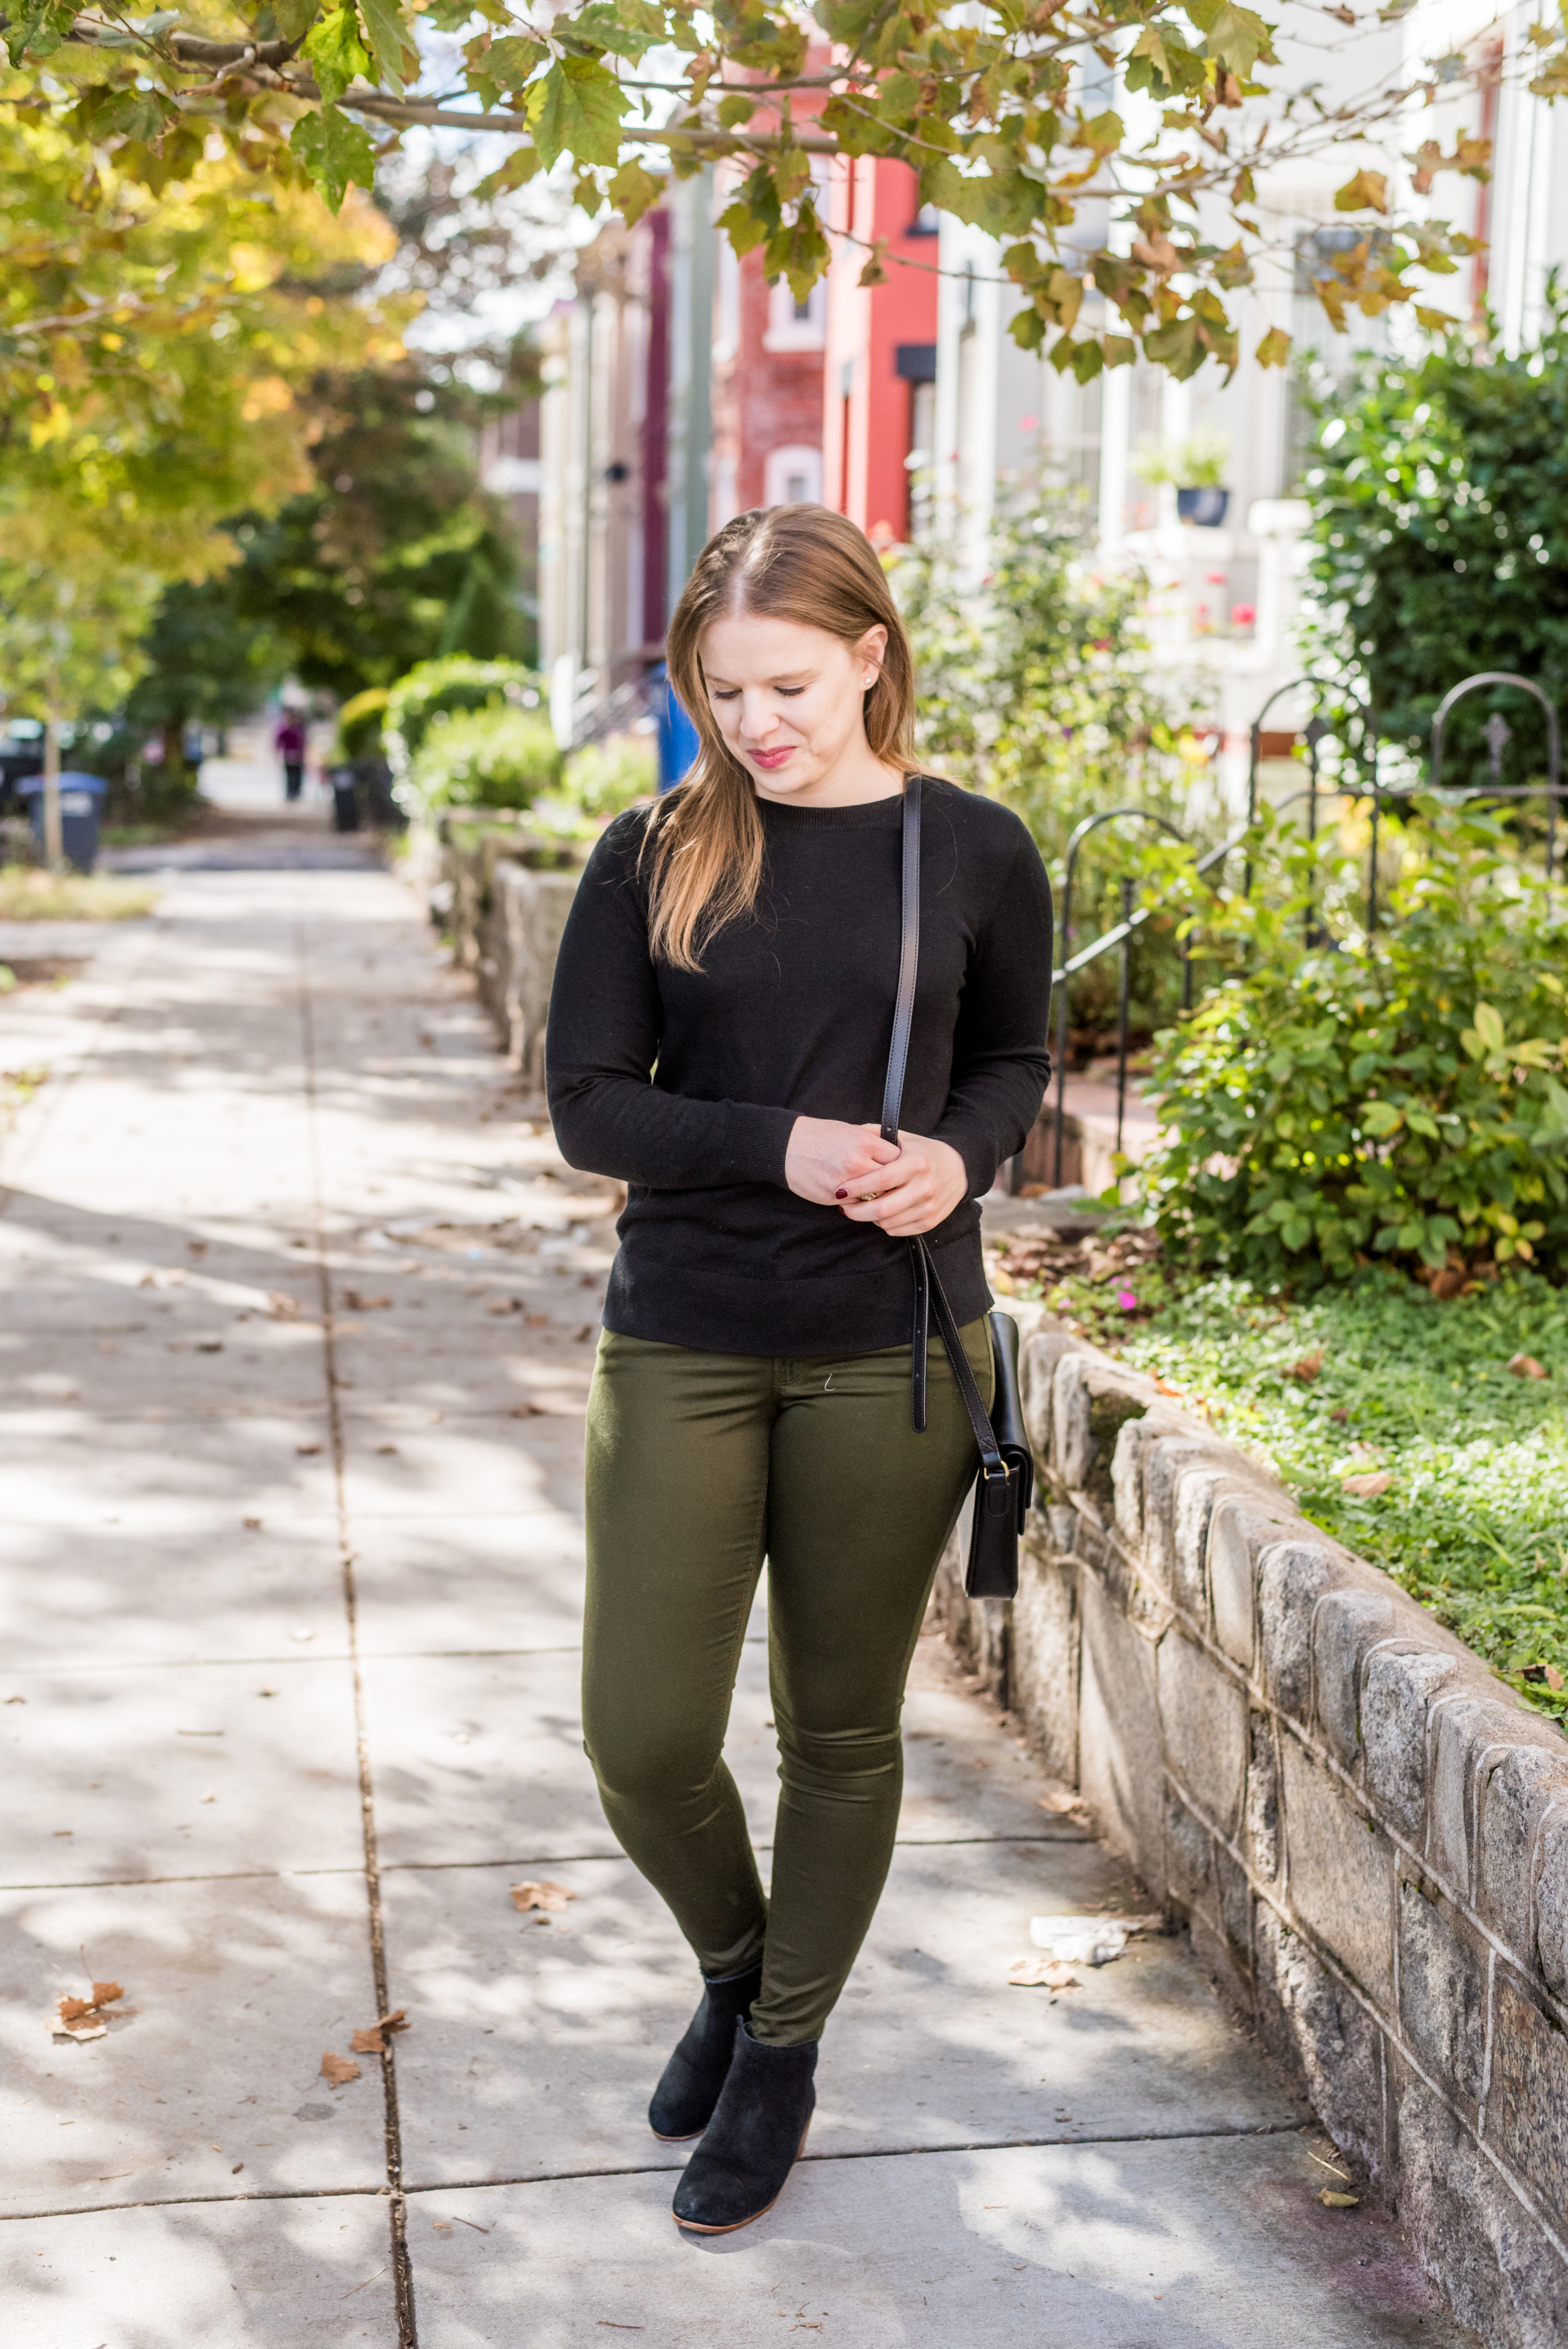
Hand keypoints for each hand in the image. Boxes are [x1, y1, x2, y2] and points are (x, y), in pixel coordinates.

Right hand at [785, 1115, 900, 1205]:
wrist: (787, 1147)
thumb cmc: (819, 1135)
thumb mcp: (850, 1129)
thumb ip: (874, 1141)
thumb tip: (896, 1151)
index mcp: (865, 1142)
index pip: (897, 1158)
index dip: (900, 1164)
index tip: (899, 1167)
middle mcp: (858, 1162)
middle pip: (890, 1180)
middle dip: (893, 1183)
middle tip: (895, 1184)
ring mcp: (846, 1182)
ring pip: (876, 1196)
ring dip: (877, 1196)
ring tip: (877, 1191)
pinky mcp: (834, 1197)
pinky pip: (857, 1204)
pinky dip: (860, 1201)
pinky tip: (857, 1195)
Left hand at [836, 1128, 968, 1237]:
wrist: (959, 1169)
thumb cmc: (924, 1152)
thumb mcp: (905, 1138)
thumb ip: (878, 1134)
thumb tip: (850, 1132)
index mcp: (917, 1163)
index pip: (881, 1180)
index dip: (858, 1188)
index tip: (840, 1190)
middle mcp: (925, 1187)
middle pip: (882, 1208)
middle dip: (857, 1211)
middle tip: (843, 1207)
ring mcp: (929, 1207)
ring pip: (887, 1223)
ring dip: (868, 1218)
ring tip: (861, 1208)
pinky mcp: (930, 1222)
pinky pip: (897, 1230)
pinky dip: (883, 1225)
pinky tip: (880, 1213)